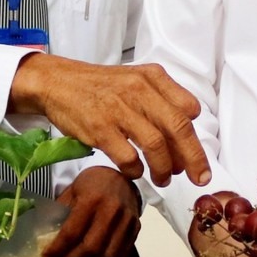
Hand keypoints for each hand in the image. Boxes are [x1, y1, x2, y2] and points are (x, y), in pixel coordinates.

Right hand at [8, 54, 208, 186]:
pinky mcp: (100, 127)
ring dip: (164, 168)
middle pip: (178, 128)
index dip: (196, 137)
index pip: (188, 109)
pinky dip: (136, 169)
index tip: (197, 157)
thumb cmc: (100, 87)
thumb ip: (162, 99)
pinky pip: (128, 156)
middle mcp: (139, 90)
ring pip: (156, 145)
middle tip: (198, 178)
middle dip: (193, 159)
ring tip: (163, 179)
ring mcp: (119, 109)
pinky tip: (136, 172)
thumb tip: (186, 132)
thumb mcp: (135, 80)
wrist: (57, 83)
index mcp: (153, 77)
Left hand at [45, 165, 140, 256]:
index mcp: (92, 199)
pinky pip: (122, 255)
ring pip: (108, 256)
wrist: (121, 174)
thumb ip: (60, 213)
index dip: (57, 249)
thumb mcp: (71, 191)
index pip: (72, 232)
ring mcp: (126, 221)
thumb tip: (45, 237)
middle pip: (91, 247)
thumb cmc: (92, 183)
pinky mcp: (136, 229)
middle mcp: (111, 211)